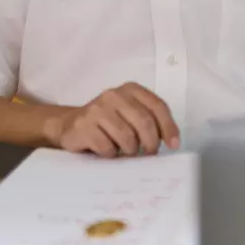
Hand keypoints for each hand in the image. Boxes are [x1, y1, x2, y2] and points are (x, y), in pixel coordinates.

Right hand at [46, 83, 180, 156]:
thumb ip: (149, 121)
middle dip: (151, 143)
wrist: (70, 125)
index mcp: (130, 89)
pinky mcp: (83, 126)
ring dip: (130, 151)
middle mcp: (113, 95)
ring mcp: (96, 109)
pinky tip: (107, 151)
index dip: (169, 127)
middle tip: (149, 154)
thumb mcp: (130, 115)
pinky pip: (107, 147)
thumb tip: (171, 142)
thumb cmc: (108, 124)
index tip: (173, 145)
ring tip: (125, 152)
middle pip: (144, 122)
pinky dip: (111, 155)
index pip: (157, 106)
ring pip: (127, 137)